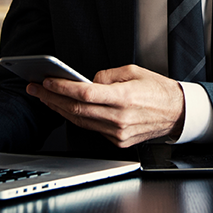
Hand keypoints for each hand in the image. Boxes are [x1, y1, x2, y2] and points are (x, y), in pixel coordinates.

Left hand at [26, 64, 184, 147]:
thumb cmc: (157, 89)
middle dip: (52, 98)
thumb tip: (88, 80)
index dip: (63, 88)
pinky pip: (91, 128)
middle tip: (36, 88)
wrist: (176, 113)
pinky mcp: (118, 140)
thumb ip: (107, 75)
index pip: (84, 94)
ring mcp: (117, 133)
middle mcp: (119, 118)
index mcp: (123, 98)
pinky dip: (76, 118)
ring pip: (80, 121)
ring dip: (59, 109)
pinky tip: (65, 108)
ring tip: (45, 97)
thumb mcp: (133, 71)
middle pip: (76, 110)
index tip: (47, 81)